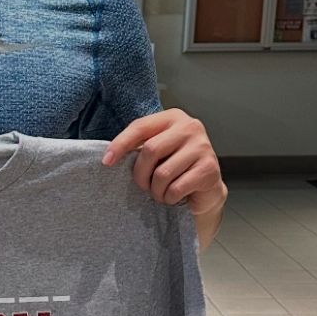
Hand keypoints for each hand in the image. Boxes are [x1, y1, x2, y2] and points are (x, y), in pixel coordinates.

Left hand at [101, 108, 227, 218]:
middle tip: (143, 186)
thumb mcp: (156, 151)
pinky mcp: (210, 169)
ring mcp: (203, 147)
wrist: (206, 189)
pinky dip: (169, 198)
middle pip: (150, 150)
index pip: (140, 126)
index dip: (120, 144)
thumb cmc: (175, 168)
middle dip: (140, 174)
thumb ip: (140, 146)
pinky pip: (177, 188)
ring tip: (160, 193)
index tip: (106, 162)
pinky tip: (173, 197)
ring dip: (156, 190)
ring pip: (163, 173)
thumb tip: (109, 157)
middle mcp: (190, 127)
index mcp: (173, 117)